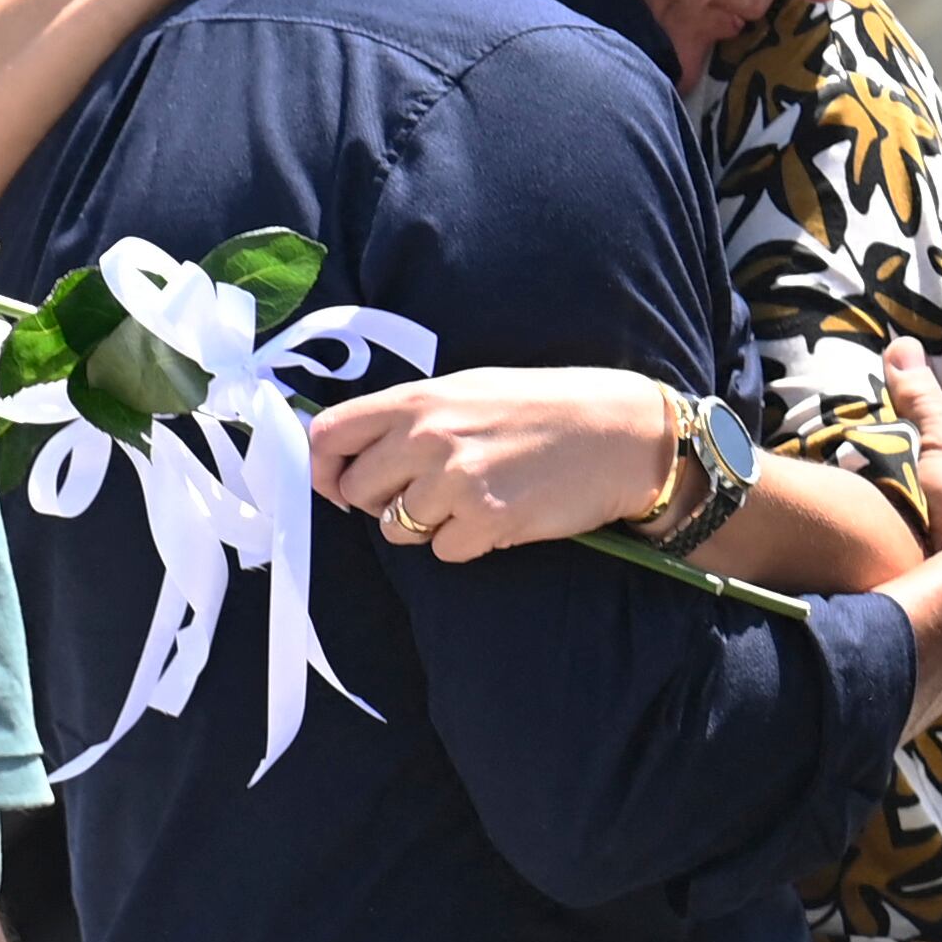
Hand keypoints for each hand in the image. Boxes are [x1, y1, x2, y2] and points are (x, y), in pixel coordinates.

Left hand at [308, 367, 678, 561]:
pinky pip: (444, 552)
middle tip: (424, 490)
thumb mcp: (467, 389)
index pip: (328, 434)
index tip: (339, 479)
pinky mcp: (486, 521)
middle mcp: (427, 438)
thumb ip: (405, 418)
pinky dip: (466, 542)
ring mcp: (455, 481)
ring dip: (424, 524)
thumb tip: (343, 457)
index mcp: (417, 399)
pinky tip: (498, 514)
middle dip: (379, 500)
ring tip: (470, 498)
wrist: (617, 433)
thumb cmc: (542, 408)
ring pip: (396, 528)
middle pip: (355, 490)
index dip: (324, 464)